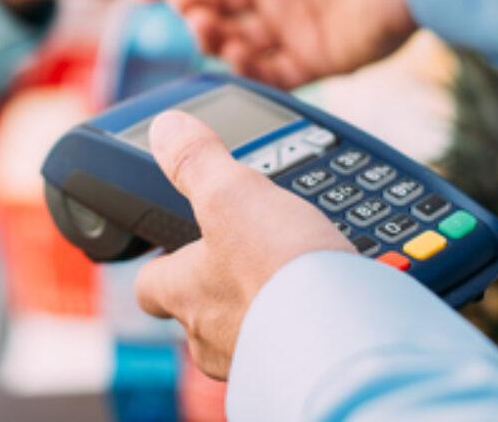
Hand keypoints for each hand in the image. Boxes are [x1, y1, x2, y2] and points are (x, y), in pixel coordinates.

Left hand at [135, 111, 355, 379]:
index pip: (149, 284)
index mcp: (184, 294)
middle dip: (221, 283)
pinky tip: (329, 300)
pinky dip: (306, 320)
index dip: (159, 261)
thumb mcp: (232, 193)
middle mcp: (211, 337)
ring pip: (247, 328)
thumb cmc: (282, 271)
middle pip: (200, 309)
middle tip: (248, 252)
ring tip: (294, 272)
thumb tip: (166, 129)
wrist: (348, 335)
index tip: (172, 244)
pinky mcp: (298, 368)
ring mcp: (254, 358)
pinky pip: (294, 341)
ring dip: (266, 303)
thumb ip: (197, 161)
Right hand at [136, 0, 421, 88]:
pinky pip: (273, 74)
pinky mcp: (318, 59)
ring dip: (215, 38)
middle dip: (193, 8)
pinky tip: (236, 54)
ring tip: (207, 27)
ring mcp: (296, 25)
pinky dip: (249, 69)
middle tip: (185, 8)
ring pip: (238, 43)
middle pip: (218, 7)